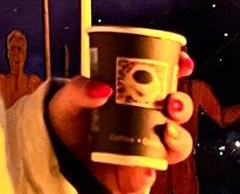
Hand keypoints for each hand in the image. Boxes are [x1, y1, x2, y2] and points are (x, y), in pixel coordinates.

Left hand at [47, 59, 194, 193]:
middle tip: (173, 102)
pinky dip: (148, 173)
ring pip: (177, 145)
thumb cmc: (68, 123)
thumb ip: (79, 90)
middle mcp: (146, 120)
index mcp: (133, 94)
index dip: (180, 68)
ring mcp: (145, 148)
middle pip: (177, 110)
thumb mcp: (67, 100)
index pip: (164, 77)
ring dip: (179, 139)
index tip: (183, 62)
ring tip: (167, 133)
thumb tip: (102, 88)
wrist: (55, 158)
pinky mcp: (135, 177)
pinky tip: (143, 168)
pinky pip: (149, 177)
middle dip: (182, 104)